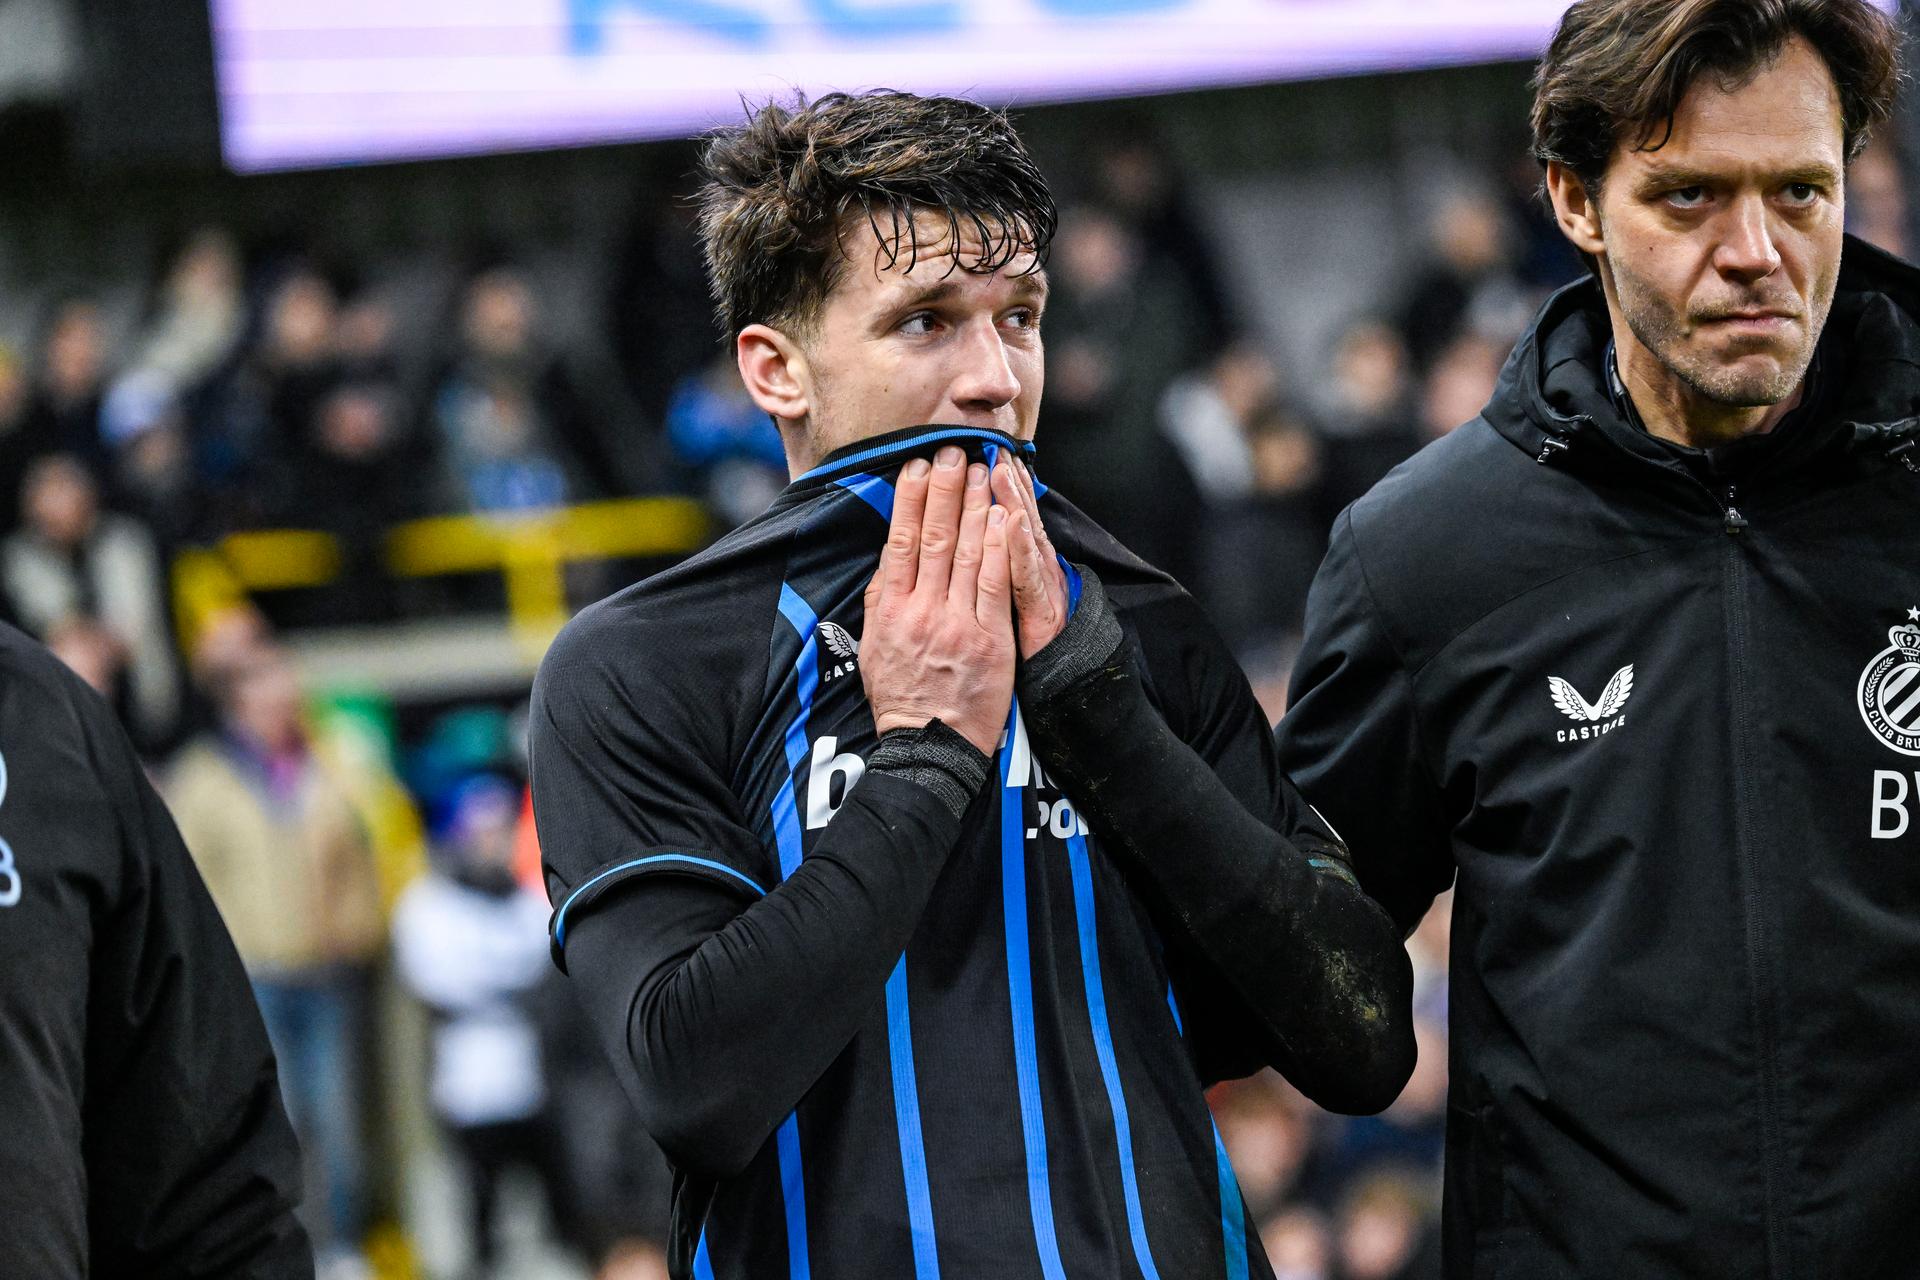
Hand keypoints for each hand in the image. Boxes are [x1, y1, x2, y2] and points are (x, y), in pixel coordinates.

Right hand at [861, 447, 1015, 755]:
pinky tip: (1001, 515)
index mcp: (889, 610)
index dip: (908, 499)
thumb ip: (882, 600)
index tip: (917, 467)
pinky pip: (993, 583)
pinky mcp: (989, 639)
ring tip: (980, 469)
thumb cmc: (901, 697)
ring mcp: (955, 623)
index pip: (899, 541)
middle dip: (944, 489)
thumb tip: (890, 557)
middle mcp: (920, 610)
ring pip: (964, 552)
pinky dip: (996, 546)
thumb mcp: (875, 646)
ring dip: (974, 505)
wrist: (929, 744)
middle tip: (952, 451)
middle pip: (932, 537)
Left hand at [991, 456, 1071, 658]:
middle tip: (994, 444)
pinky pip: (1026, 578)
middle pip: (1019, 518)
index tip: (990, 452)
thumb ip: (998, 577)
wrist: (1045, 695)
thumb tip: (982, 546)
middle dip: (1008, 481)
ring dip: (1014, 499)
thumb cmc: (1017, 658)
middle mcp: (1039, 574)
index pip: (1009, 520)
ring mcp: (1042, 592)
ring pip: (1025, 538)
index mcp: (1027, 571)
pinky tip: (1012, 518)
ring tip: (1003, 467)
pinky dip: (1019, 546)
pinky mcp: (1042, 615)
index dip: (1003, 486)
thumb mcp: (1009, 612)